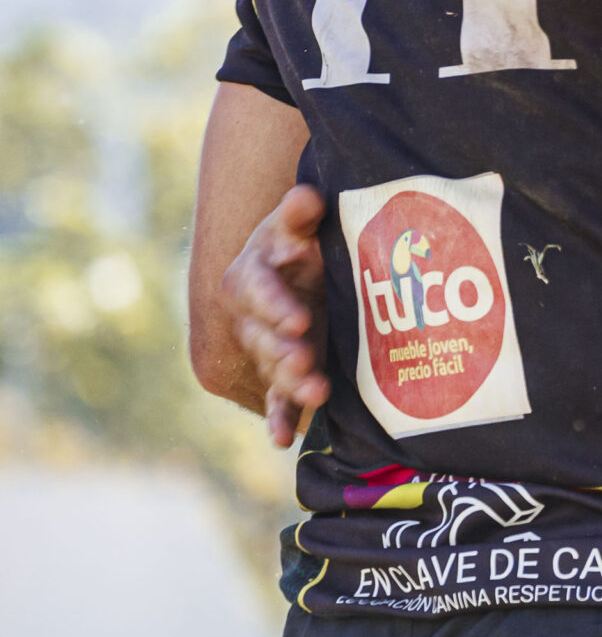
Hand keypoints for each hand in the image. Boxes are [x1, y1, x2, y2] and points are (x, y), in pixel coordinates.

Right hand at [223, 184, 331, 446]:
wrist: (298, 266)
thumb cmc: (300, 239)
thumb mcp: (298, 223)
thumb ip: (300, 214)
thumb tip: (306, 197)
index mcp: (250, 277)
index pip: (258, 291)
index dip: (275, 305)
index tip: (299, 318)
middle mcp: (253, 316)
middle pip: (263, 338)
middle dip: (284, 352)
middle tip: (307, 361)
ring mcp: (266, 347)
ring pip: (273, 369)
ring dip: (291, 385)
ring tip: (316, 394)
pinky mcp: (281, 371)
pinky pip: (274, 399)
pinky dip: (279, 418)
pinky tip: (285, 439)